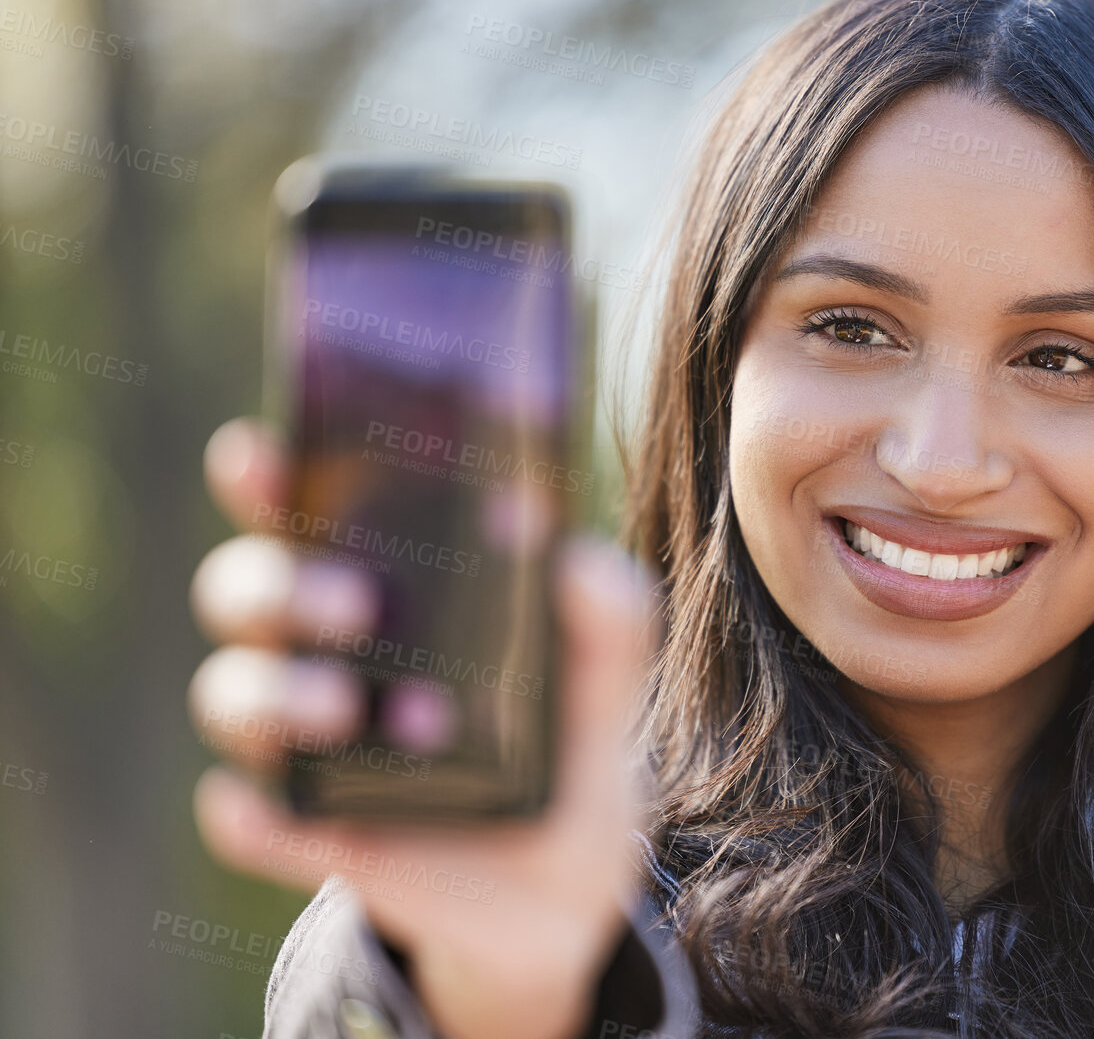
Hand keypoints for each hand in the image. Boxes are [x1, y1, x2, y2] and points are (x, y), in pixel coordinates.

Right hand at [187, 416, 660, 1038]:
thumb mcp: (606, 683)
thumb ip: (609, 619)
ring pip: (237, 695)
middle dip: (283, 586)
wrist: (570, 886)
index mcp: (393, 587)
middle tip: (356, 602)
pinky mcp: (317, 836)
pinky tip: (257, 810)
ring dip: (279, 694)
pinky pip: (256, 821)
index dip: (272, 477)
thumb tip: (575, 557)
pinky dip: (248, 815)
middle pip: (250, 592)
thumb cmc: (570, 747)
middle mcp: (331, 651)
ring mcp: (314, 746)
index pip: (309, 510)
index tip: (261, 454)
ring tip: (350, 709)